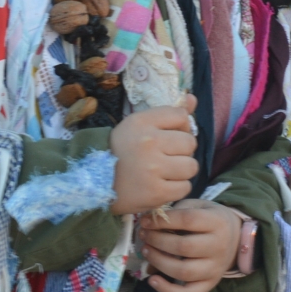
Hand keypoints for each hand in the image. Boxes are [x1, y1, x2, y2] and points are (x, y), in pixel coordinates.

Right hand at [109, 95, 197, 214]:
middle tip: (166, 157)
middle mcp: (149, 142)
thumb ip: (168, 113)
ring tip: (165, 172)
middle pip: (190, 143)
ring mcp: (153, 169)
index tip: (169, 136)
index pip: (181, 116)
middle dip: (182, 151)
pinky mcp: (156, 192)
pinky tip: (162, 185)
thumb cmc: (121, 151)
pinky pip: (185, 187)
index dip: (181, 127)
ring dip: (181, 171)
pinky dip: (176, 188)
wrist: (97, 184)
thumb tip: (193, 98)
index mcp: (142, 122)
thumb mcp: (139, 125)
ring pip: (191, 167)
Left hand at [140, 198, 242, 291]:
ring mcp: (215, 268)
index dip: (162, 221)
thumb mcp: (198, 207)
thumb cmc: (210, 219)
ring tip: (146, 251)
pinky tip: (152, 279)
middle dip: (157, 241)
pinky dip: (167, 290)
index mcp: (217, 222)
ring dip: (159, 262)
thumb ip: (176, 213)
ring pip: (183, 271)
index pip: (187, 220)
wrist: (236, 238)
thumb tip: (149, 228)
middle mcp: (219, 247)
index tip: (145, 221)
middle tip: (144, 235)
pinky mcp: (210, 284)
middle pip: (184, 247)